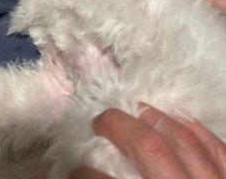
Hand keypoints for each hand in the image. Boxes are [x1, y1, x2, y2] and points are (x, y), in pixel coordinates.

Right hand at [69, 105, 225, 178]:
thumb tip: (86, 174)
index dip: (84, 173)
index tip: (73, 169)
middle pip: (150, 148)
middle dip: (119, 127)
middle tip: (100, 121)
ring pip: (185, 141)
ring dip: (156, 120)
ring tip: (136, 110)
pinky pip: (219, 149)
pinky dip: (200, 132)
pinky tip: (183, 121)